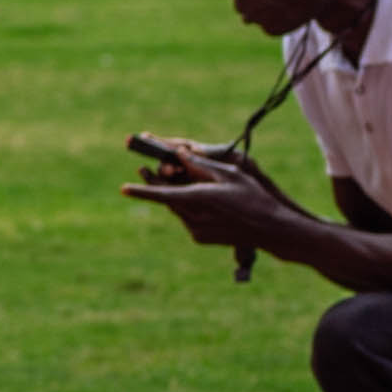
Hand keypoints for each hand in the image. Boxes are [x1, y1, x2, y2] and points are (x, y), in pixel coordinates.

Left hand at [116, 140, 287, 256]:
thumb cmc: (252, 196)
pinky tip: (204, 202)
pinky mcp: (199, 238)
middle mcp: (194, 217)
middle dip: (155, 184)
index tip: (123, 189)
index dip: (141, 191)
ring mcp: (196, 230)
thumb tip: (178, 154)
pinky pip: (187, 218)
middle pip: (166, 199)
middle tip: (143, 168)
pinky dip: (188, 207)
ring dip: (174, 195)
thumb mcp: (229, 174)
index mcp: (199, 199)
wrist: (269, 229)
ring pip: (175, 208)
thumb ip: (200, 165)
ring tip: (182, 180)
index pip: (163, 195)